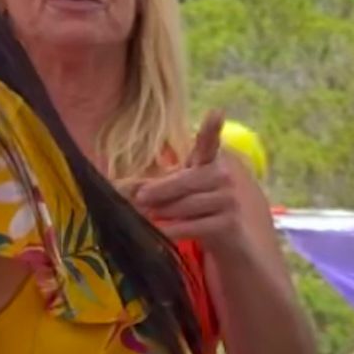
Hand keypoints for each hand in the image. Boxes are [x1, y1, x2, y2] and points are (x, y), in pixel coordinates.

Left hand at [129, 111, 250, 259]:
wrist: (233, 240)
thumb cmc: (202, 209)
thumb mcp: (181, 190)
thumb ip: (155, 184)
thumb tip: (120, 186)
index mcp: (212, 161)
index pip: (210, 142)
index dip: (212, 128)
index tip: (217, 113)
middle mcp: (224, 176)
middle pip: (183, 181)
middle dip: (159, 191)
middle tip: (138, 197)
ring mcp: (230, 199)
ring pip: (186, 205)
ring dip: (164, 212)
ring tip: (148, 216)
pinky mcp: (230, 222)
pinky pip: (194, 225)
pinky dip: (175, 230)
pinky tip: (162, 233)